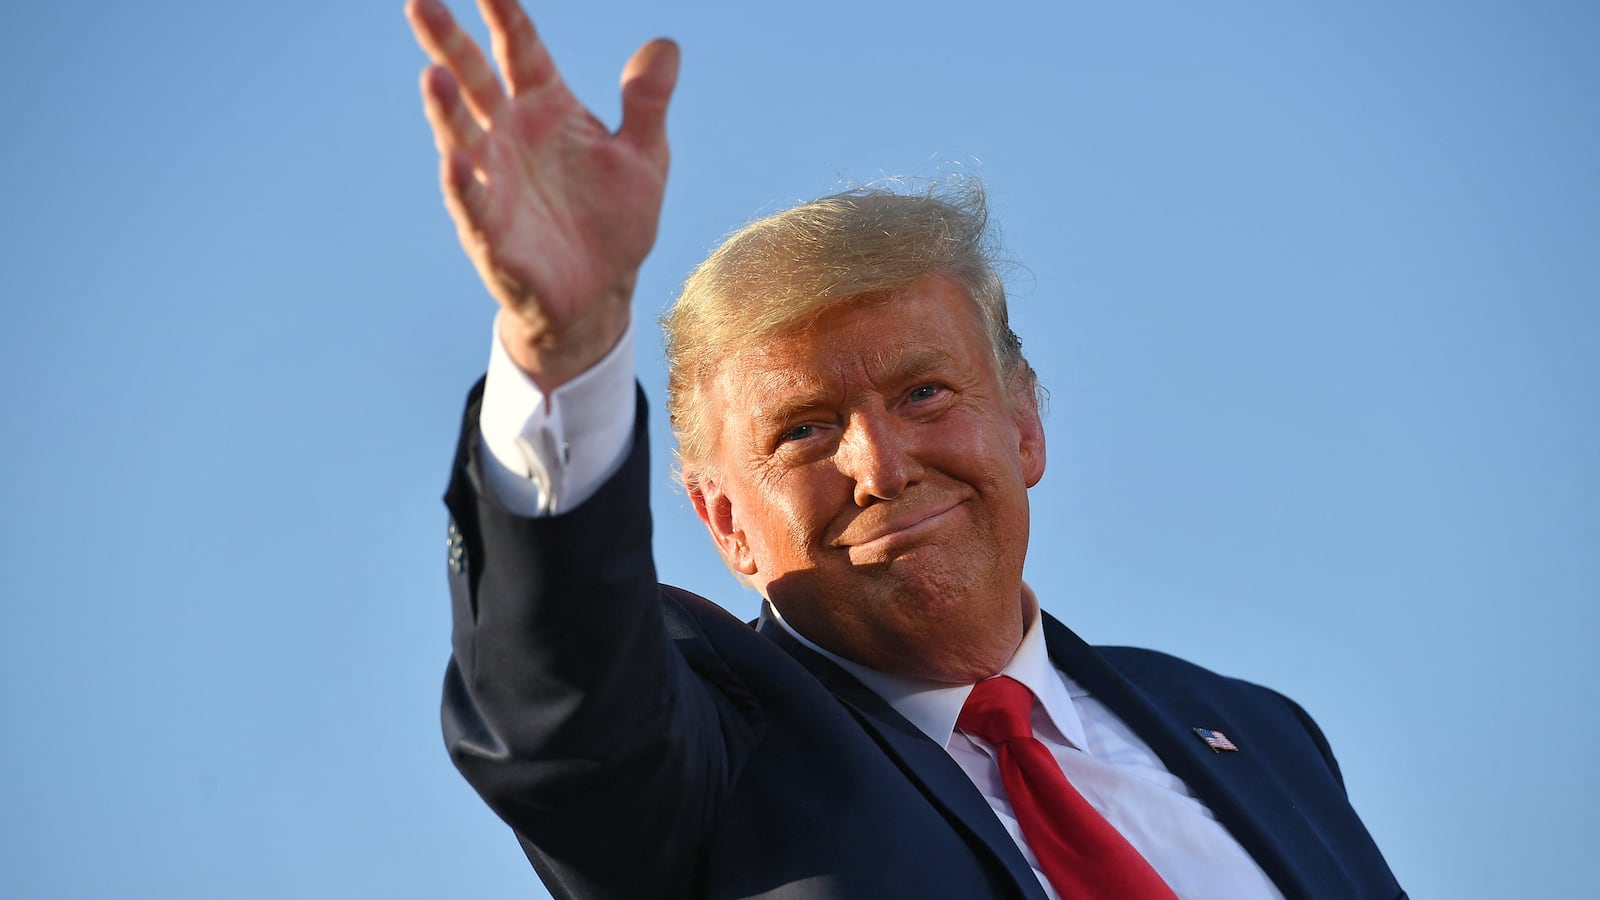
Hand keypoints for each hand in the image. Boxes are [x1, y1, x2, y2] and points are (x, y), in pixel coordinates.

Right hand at [406, 0, 678, 388]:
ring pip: (464, 136)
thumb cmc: (615, 221)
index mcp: (548, 109)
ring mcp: (496, 183)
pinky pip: (472, 204)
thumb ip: (647, 102)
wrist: (602, 295)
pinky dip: (461, 183)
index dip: (507, 15)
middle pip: (476, 80)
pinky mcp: (491, 232)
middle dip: (450, 44)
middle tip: (422, 3)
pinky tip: (454, 160)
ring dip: (447, 109)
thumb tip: (665, 44)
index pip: (522, 51)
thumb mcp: (645, 157)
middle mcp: (512, 138)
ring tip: (435, 74)